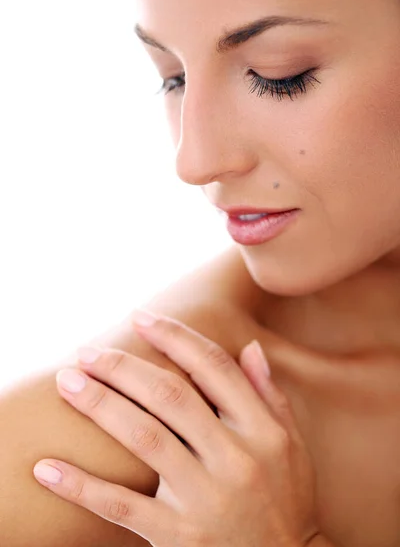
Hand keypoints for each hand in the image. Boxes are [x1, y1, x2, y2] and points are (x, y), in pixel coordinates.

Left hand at [33, 310, 320, 546]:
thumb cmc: (287, 498)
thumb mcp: (292, 445)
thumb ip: (270, 395)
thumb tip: (248, 347)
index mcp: (263, 431)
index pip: (214, 369)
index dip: (175, 338)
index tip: (141, 318)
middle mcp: (235, 459)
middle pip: (170, 396)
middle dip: (125, 367)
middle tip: (88, 351)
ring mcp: (205, 498)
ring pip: (144, 437)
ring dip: (101, 405)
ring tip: (68, 382)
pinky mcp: (178, 536)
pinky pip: (122, 507)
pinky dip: (82, 486)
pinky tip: (48, 468)